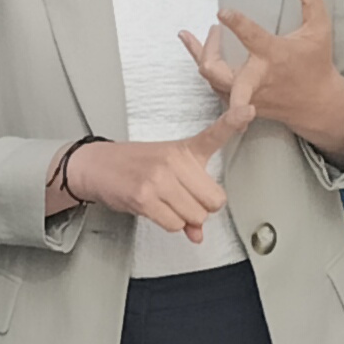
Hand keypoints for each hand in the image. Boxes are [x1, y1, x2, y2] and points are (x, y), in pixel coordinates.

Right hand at [62, 81, 255, 242]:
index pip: (214, 134)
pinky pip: (174, 224)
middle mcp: (174, 161)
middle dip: (202, 209)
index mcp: (184, 149)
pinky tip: (156, 209)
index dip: (233, 121)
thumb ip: (191, 199)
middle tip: (184, 200)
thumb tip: (198, 234)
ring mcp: (159, 178)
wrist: (96, 166)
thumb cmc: (135, 166)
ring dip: (184, 219)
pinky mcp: (144, 197)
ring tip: (165, 203)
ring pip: (195, 216)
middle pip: (214, 200)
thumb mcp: (168, 173)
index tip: (247, 109)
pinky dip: (169, 224)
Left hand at [190, 0, 343, 164]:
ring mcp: (247, 92)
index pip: (251, 37)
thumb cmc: (317, 64)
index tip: (223, 12)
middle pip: (217, 70)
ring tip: (202, 35)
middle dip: (207, 50)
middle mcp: (257, 76)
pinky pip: (214, 87)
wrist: (317, 104)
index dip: (235, 23)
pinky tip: (198, 52)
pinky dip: (205, 69)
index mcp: (274, 55)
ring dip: (201, 55)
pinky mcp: (242, 102)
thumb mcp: (320, 29)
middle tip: (215, 30)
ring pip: (210, 79)